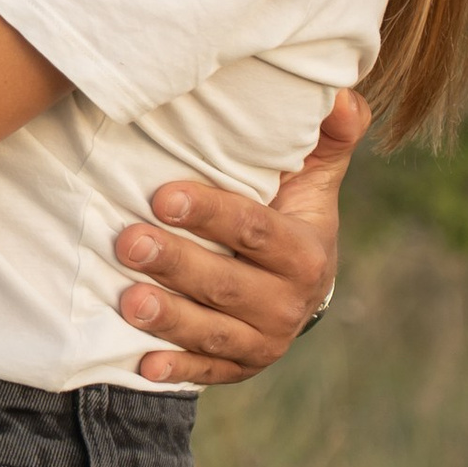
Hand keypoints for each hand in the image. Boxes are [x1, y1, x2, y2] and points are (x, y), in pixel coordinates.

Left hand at [112, 89, 366, 385]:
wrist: (298, 281)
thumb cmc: (288, 209)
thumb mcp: (311, 173)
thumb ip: (325, 135)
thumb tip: (341, 95)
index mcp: (304, 250)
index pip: (256, 230)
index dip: (211, 214)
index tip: (162, 197)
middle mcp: (289, 301)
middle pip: (226, 283)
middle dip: (176, 263)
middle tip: (127, 242)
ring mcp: (264, 339)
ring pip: (213, 330)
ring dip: (170, 318)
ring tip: (127, 300)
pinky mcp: (240, 365)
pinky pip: (208, 371)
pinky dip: (178, 370)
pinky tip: (144, 365)